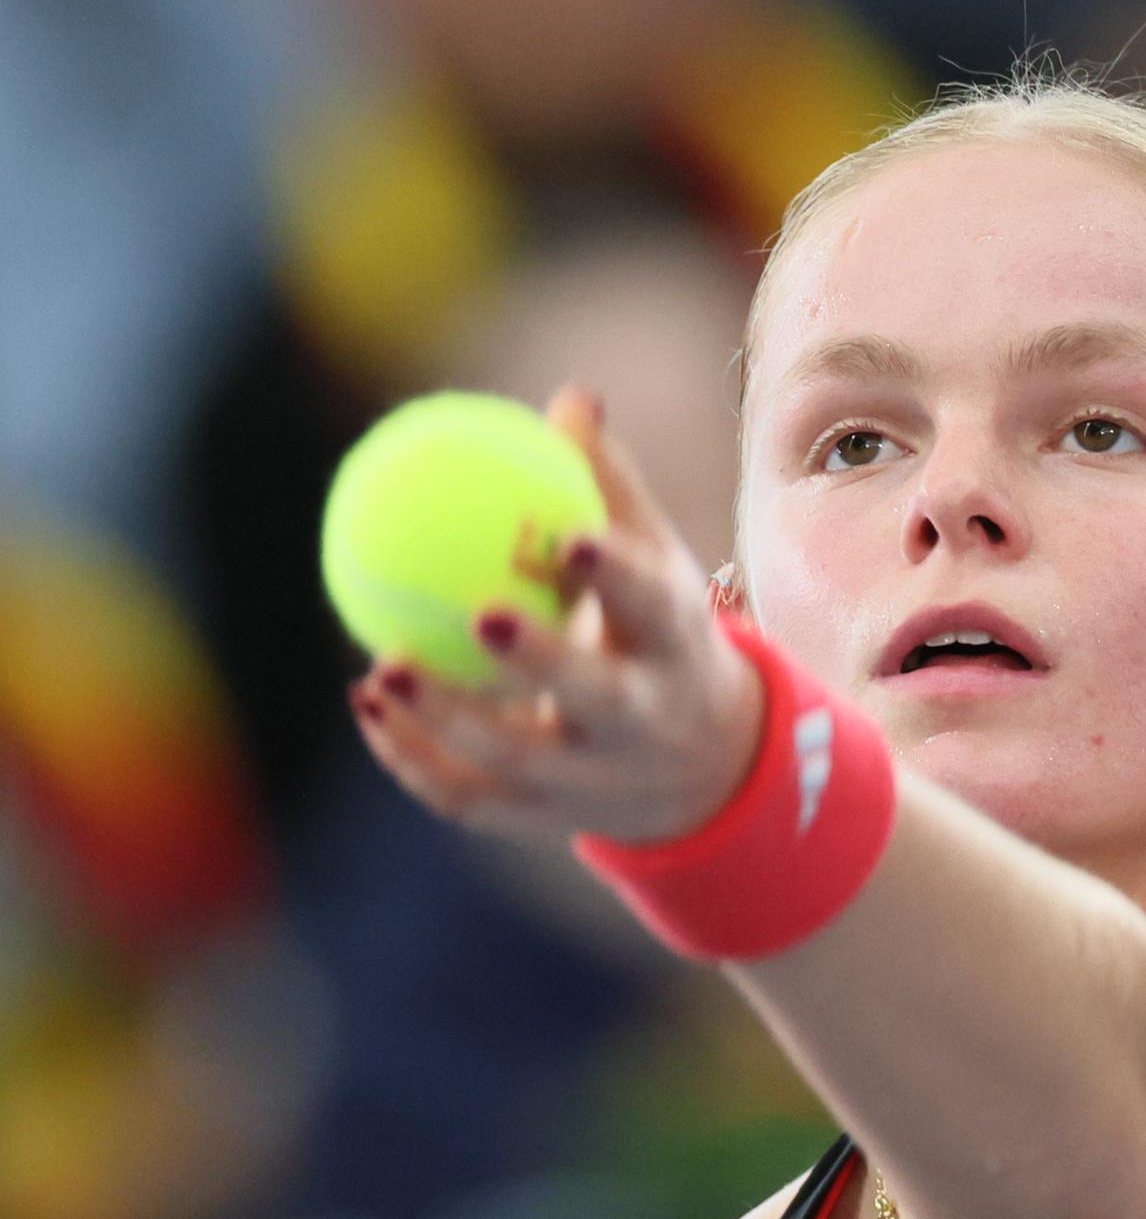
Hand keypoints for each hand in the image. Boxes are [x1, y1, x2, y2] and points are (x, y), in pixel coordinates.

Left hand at [347, 385, 763, 844]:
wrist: (704, 763)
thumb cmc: (658, 629)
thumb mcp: (657, 560)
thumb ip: (607, 485)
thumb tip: (571, 398)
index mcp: (678, 643)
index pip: (655, 606)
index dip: (616, 577)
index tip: (571, 539)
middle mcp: (646, 720)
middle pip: (598, 697)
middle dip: (542, 664)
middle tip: (475, 614)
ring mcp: (598, 780)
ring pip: (521, 761)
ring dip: (447, 721)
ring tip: (381, 669)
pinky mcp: (551, 820)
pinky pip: (473, 798)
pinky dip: (414, 759)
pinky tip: (369, 707)